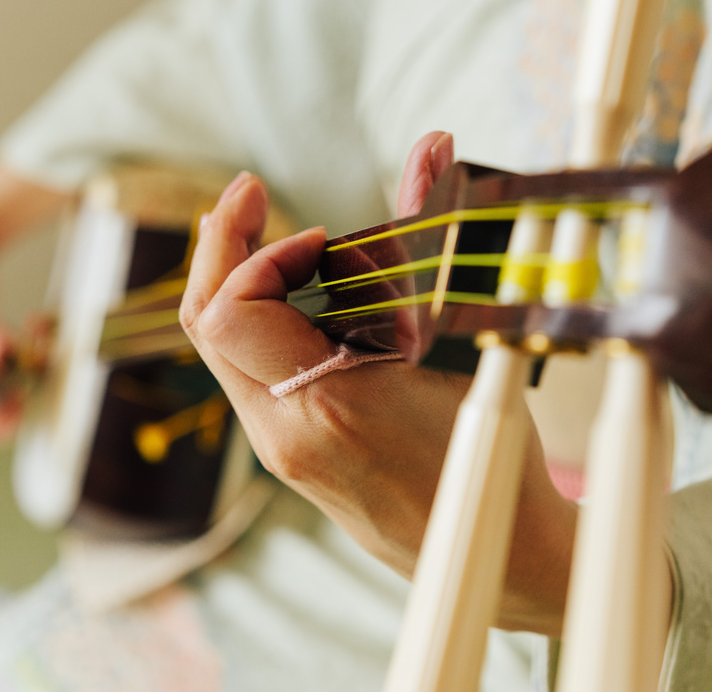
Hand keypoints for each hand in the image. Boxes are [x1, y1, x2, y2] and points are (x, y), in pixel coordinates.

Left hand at [181, 133, 577, 633]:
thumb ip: (434, 238)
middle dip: (222, 246)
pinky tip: (291, 289)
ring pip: (218, 351)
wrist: (505, 566)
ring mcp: (282, 450)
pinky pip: (247, 373)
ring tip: (267, 230)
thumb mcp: (465, 345)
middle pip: (206, 326)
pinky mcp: (291, 452)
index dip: (261, 255)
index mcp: (329, 408)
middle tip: (250, 192)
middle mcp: (288, 434)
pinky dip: (256, 318)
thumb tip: (432, 146)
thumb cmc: (499, 466)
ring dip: (233, 280)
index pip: (233, 314)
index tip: (320, 236)